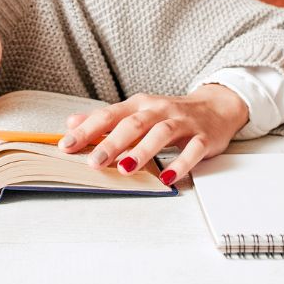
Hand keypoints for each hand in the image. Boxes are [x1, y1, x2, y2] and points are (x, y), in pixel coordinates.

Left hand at [57, 85, 249, 184]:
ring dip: (143, 151)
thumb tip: (71, 122)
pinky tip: (167, 178)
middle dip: (113, 143)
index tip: (66, 146)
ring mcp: (183, 123)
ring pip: (161, 133)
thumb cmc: (170, 114)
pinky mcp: (203, 137)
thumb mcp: (137, 112)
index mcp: (140, 105)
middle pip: (134, 124)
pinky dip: (180, 165)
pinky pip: (192, 150)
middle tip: (95, 162)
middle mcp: (159, 110)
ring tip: (125, 168)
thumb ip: (106, 119)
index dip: (87, 131)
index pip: (109, 115)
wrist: (216, 107)